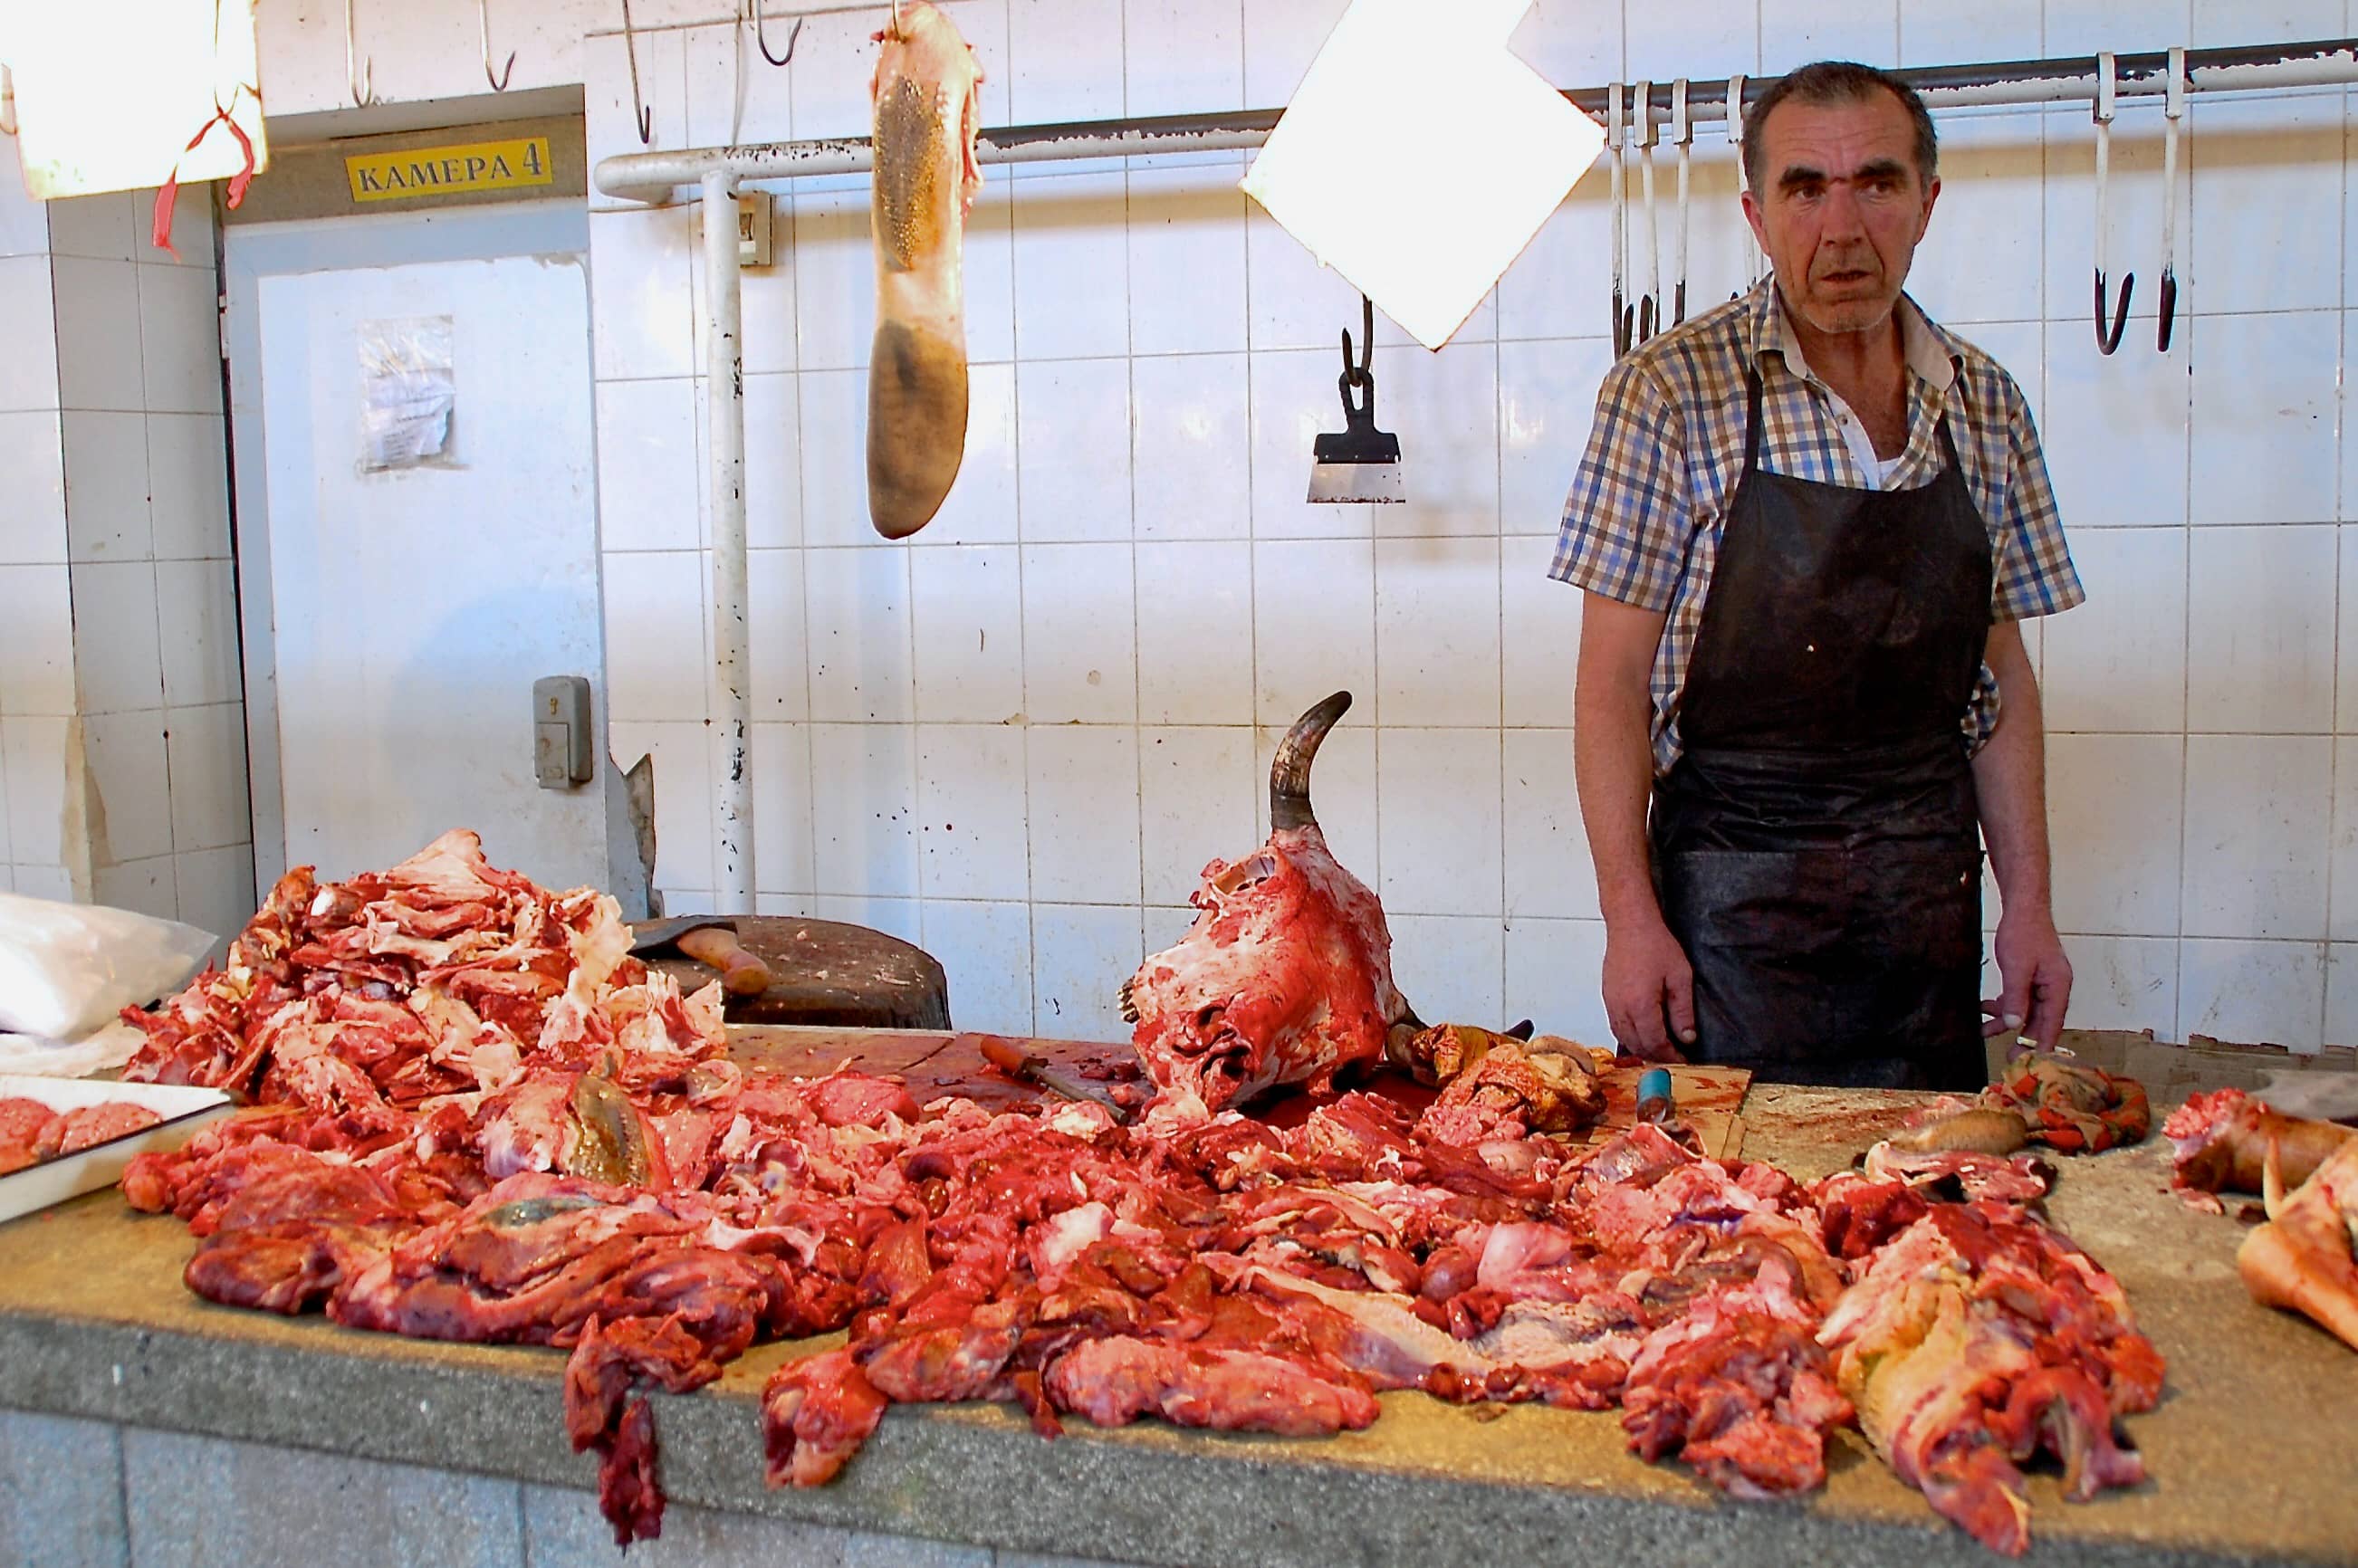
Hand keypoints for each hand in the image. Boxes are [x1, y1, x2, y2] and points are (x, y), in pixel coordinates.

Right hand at [1603, 916, 1695, 1062]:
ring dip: (1641, 1048)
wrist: (1630, 925)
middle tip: (1673, 1057)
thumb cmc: (1654, 944)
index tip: (1682, 1059)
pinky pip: (1616, 1026)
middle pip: (1638, 1045)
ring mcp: (1611, 1003)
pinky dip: (1629, 1037)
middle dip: (1657, 1056)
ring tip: (1659, 1049)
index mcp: (1641, 1006)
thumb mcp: (1680, 977)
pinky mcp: (1607, 997)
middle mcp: (1622, 1009)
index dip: (1670, 1055)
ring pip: (1624, 1039)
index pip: (1656, 1043)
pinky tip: (1641, 1034)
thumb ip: (1683, 1011)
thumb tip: (1686, 1037)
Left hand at [1982, 910, 2071, 1050]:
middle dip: (2022, 1037)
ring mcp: (2043, 982)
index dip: (2040, 1044)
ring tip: (1984, 1030)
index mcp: (2058, 987)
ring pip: (2027, 1010)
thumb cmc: (2024, 933)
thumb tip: (2016, 1024)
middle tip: (2007, 1057)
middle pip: (2040, 1020)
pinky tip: (1986, 1009)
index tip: (2029, 1062)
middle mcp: (2054, 987)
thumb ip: (2016, 998)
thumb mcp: (2016, 968)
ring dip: (2006, 1020)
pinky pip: (2019, 998)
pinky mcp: (2031, 977)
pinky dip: (2004, 1005)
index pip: (2052, 1024)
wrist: (2022, 908)